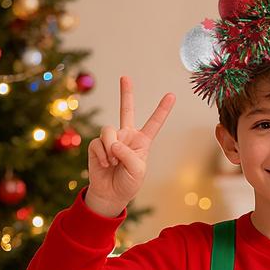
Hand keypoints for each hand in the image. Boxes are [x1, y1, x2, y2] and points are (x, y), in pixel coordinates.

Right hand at [86, 77, 174, 216]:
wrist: (110, 193)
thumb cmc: (128, 182)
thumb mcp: (137, 170)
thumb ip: (128, 154)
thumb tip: (113, 142)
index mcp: (142, 141)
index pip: (154, 122)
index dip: (162, 109)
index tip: (172, 95)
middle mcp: (127, 136)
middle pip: (126, 110)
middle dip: (125, 93)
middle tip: (125, 77)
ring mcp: (111, 139)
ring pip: (109, 131)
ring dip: (111, 148)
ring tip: (113, 162)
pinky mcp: (97, 144)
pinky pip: (98, 143)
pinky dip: (102, 155)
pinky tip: (105, 164)